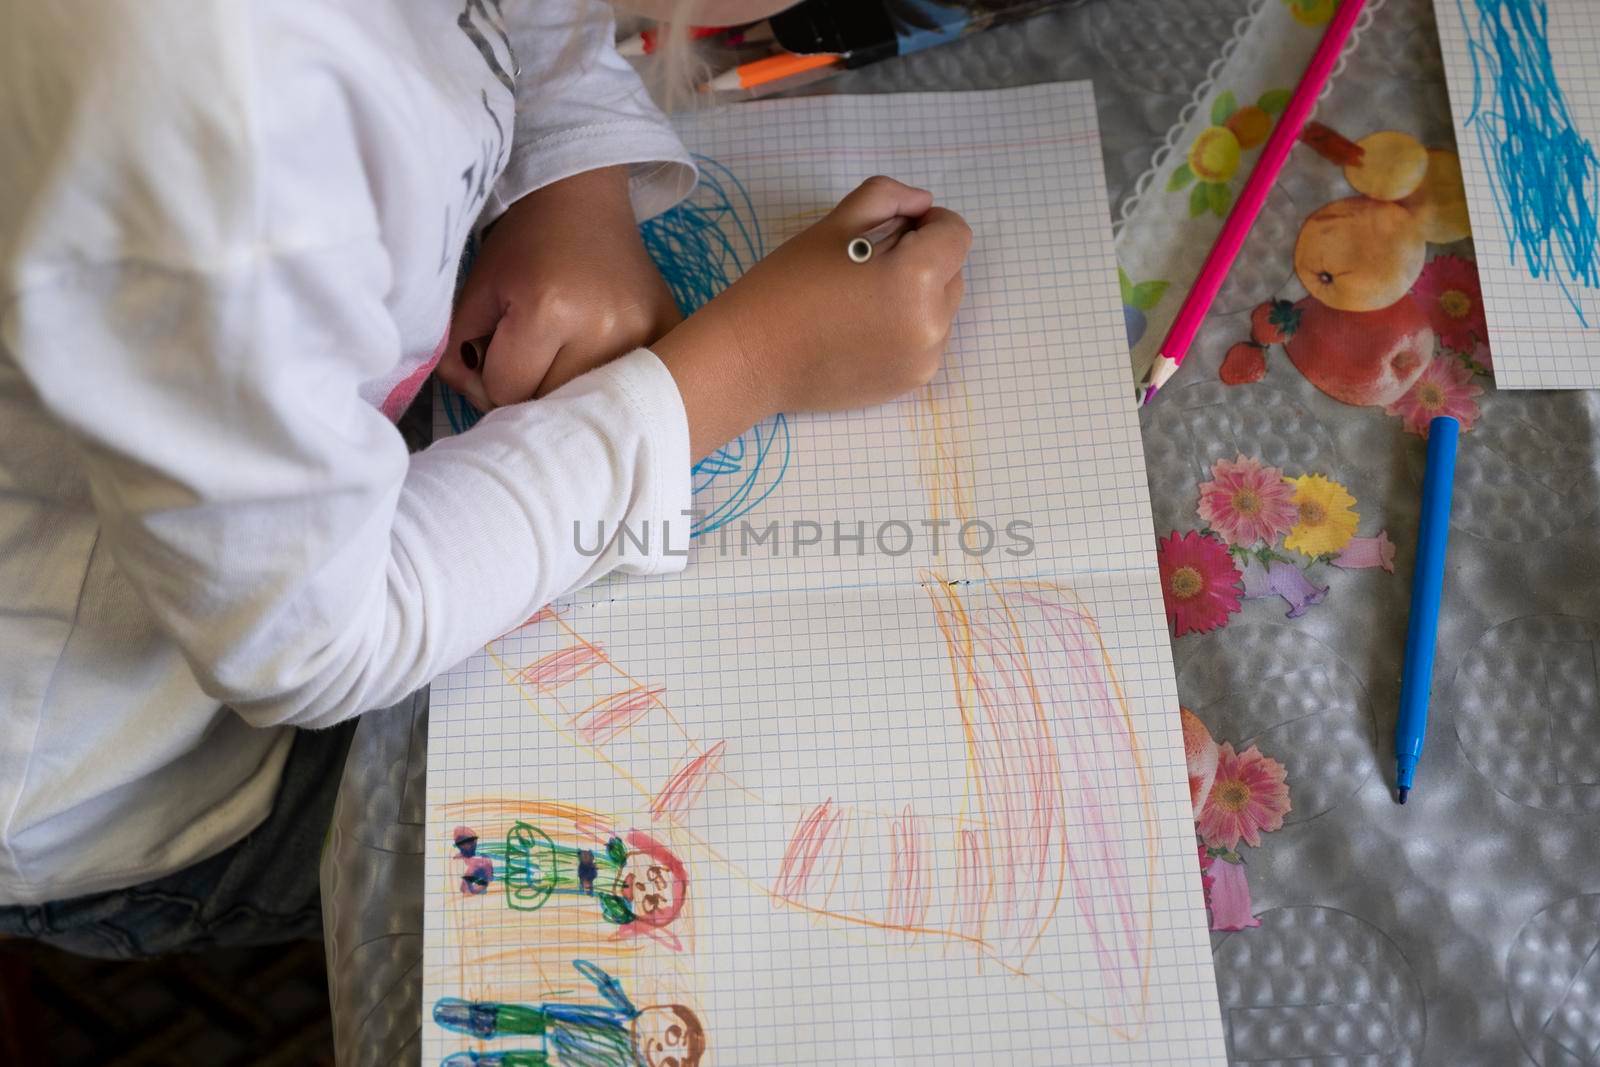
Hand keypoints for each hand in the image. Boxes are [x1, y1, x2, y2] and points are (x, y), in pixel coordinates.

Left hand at [436, 166, 680, 409]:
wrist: (583, 199)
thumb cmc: (524, 242)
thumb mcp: (478, 290)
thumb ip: (460, 350)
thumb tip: (471, 395)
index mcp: (549, 310)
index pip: (507, 391)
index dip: (489, 378)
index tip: (494, 353)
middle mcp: (604, 329)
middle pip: (550, 403)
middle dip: (528, 388)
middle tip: (526, 354)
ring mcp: (645, 333)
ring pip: (590, 402)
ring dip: (568, 388)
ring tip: (562, 351)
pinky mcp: (669, 331)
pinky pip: (630, 385)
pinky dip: (609, 380)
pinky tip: (598, 350)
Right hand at [652, 176, 970, 459]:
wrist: (751, 360)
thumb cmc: (786, 286)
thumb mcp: (833, 224)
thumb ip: (887, 198)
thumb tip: (924, 204)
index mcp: (916, 277)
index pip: (956, 234)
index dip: (930, 222)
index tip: (897, 228)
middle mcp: (932, 324)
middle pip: (952, 272)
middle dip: (923, 260)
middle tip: (869, 266)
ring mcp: (924, 360)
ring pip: (941, 310)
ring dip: (917, 296)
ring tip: (862, 301)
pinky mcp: (910, 384)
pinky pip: (925, 342)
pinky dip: (906, 329)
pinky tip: (861, 330)